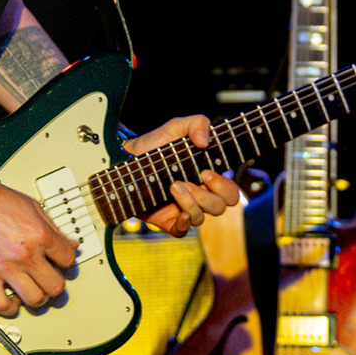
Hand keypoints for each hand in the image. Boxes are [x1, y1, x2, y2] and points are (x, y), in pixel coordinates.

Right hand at [0, 177, 80, 316]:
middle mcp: (25, 254)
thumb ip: (54, 228)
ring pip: (34, 299)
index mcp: (40, 235)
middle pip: (55, 286)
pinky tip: (12, 298)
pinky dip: (10, 307)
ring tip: (34, 290)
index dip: (66, 261)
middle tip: (49, 279)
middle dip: (55, 284)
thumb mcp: (34, 207)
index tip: (60, 262)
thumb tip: (71, 244)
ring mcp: (5, 267)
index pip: (68, 260)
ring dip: (37, 298)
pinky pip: (1, 304)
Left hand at [123, 115, 241, 235]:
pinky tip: (179, 212)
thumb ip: (196, 123)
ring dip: (190, 201)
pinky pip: (183, 231)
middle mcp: (199, 195)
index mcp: (207, 177)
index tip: (205, 171)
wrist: (125, 160)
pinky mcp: (167, 220)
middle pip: (221, 207)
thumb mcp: (176, 127)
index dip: (223, 185)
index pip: (230, 192)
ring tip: (173, 185)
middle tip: (192, 179)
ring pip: (201, 217)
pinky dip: (184, 223)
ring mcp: (184, 208)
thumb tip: (204, 141)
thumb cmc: (154, 144)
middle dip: (208, 195)